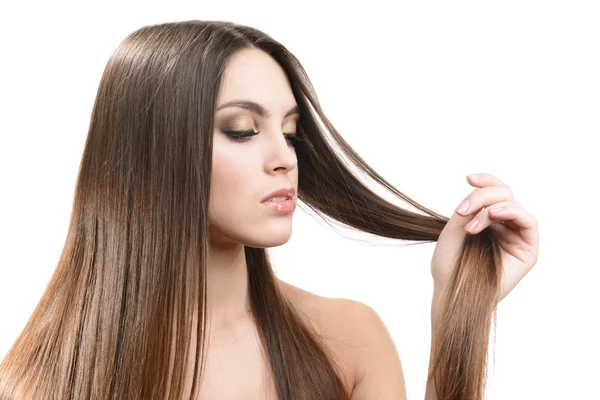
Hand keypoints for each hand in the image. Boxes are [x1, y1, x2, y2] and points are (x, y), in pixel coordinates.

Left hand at [431, 173, 538, 302]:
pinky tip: (493, 216)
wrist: (451, 293)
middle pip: (504, 194)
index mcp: (486, 220)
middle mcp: (503, 227)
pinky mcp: (528, 251)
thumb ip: (470, 208)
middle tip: (462, 211)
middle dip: (482, 196)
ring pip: (513, 204)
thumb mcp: (454, 229)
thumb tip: (482, 191)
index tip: (468, 178)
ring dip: (490, 207)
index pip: (494, 192)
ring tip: (471, 224)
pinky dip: (511, 212)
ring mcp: (516, 238)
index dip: (485, 180)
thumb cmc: (449, 265)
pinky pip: (529, 221)